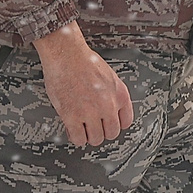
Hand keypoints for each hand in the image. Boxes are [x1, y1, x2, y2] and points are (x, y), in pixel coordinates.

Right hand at [35, 22, 133, 147]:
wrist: (66, 54)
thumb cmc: (82, 60)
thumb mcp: (108, 76)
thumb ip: (111, 94)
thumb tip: (106, 109)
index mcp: (120, 95)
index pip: (126, 122)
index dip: (114, 124)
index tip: (107, 124)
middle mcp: (109, 105)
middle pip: (111, 133)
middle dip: (101, 131)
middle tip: (92, 127)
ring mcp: (91, 112)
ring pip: (95, 139)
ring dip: (88, 135)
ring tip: (81, 128)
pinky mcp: (72, 116)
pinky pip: (78, 138)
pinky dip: (75, 137)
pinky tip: (71, 129)